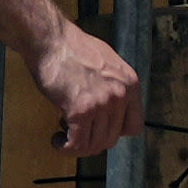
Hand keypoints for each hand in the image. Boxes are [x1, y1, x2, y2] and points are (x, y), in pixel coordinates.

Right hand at [35, 26, 147, 157]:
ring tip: (65, 135)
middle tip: (76, 132)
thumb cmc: (74, 49)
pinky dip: (66, 148)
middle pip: (112, 139)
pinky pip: (77, 144)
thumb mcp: (108, 64)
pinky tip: (57, 140)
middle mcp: (121, 96)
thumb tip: (110, 112)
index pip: (135, 126)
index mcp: (131, 84)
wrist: (52, 40)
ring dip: (78, 146)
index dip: (115, 132)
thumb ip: (114, 87)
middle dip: (92, 141)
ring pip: (95, 145)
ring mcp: (102, 104)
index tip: (99, 128)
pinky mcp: (81, 110)